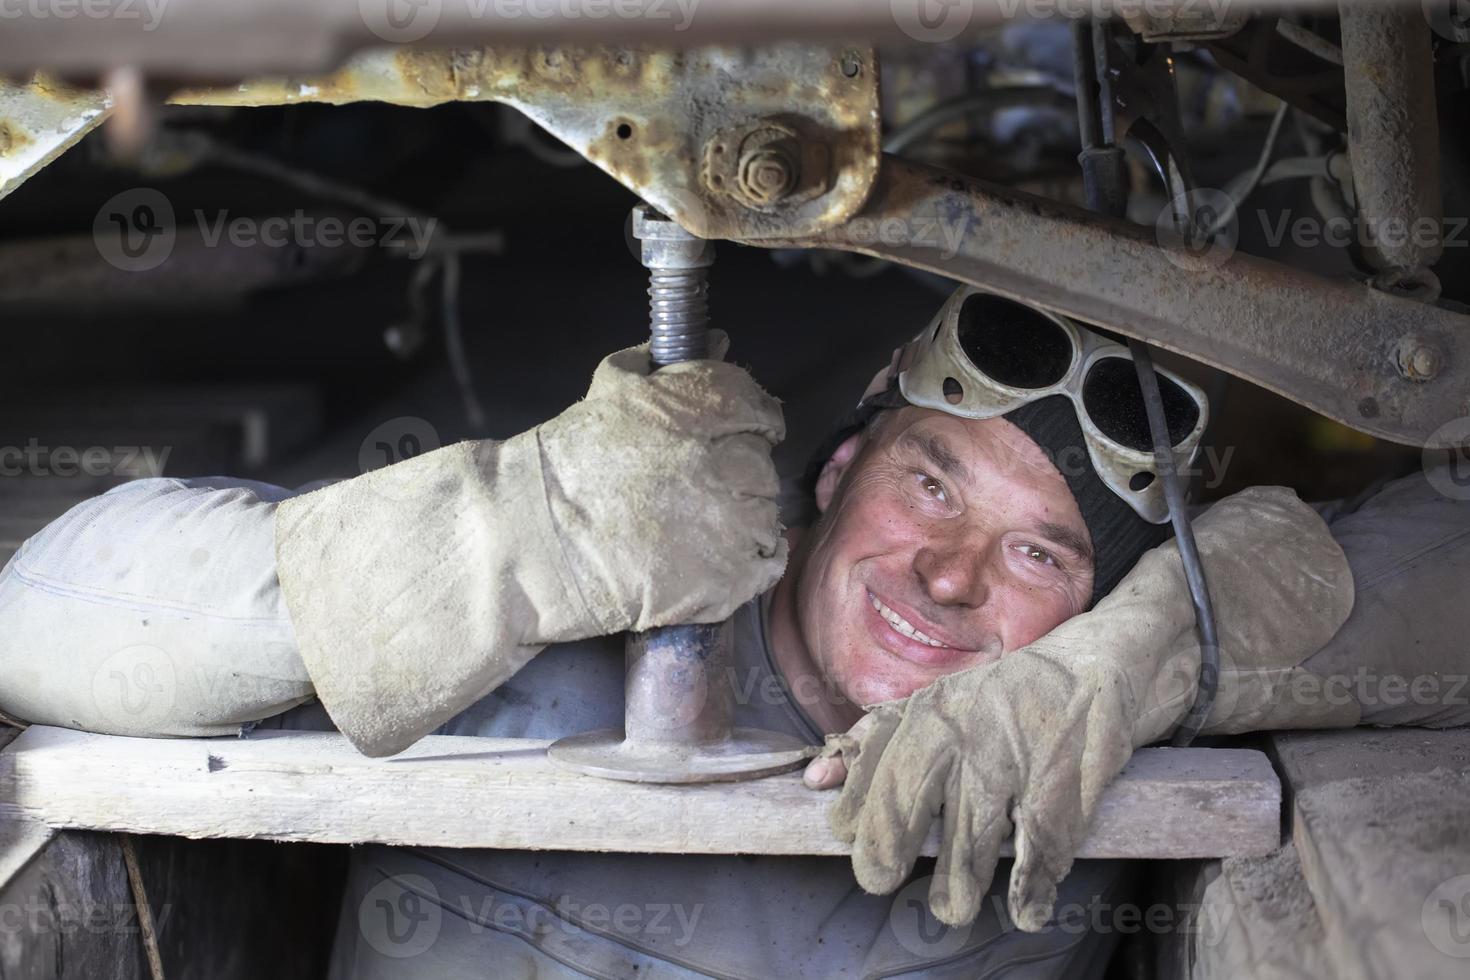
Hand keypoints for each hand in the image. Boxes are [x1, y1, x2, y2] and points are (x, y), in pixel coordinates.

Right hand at [533, 334, 787, 636]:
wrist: (533, 542)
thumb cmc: (567, 465)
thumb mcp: (610, 392)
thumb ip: (668, 365)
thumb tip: (719, 343)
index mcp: (690, 412)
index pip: (754, 404)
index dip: (753, 418)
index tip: (745, 430)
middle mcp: (716, 466)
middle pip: (760, 462)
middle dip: (738, 471)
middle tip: (702, 487)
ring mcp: (724, 527)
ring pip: (766, 513)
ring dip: (742, 517)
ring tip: (698, 526)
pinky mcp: (725, 579)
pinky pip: (766, 562)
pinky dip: (750, 560)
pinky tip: (714, 558)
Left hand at [809, 651, 1133, 931]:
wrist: (1089, 669)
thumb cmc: (997, 700)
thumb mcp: (931, 706)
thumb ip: (872, 742)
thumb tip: (813, 780)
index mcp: (928, 716)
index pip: (876, 773)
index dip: (858, 815)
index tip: (850, 841)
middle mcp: (965, 736)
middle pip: (910, 803)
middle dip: (888, 851)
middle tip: (879, 881)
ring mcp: (1013, 763)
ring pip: (972, 841)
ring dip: (957, 885)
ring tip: (950, 908)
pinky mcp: (1060, 788)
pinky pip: (1037, 851)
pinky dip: (1028, 890)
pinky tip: (1024, 910)